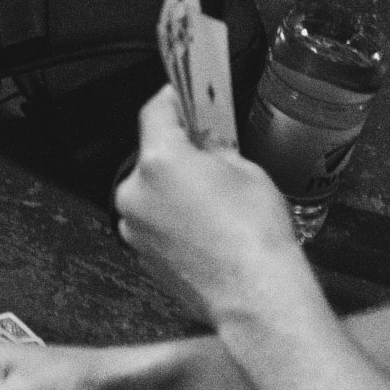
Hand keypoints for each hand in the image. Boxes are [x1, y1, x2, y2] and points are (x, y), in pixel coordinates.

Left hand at [115, 86, 316, 326]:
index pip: (155, 111)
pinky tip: (206, 225)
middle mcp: (135, 193)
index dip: (174, 98)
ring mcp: (134, 226)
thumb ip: (215, 147)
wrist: (255, 295)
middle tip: (212, 151)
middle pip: (151, 154)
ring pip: (151, 190)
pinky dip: (173, 216)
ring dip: (175, 186)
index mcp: (159, 162)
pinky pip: (154, 220)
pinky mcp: (140, 252)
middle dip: (179, 150)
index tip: (185, 94)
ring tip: (214, 197)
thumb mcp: (245, 169)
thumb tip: (206, 139)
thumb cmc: (254, 236)